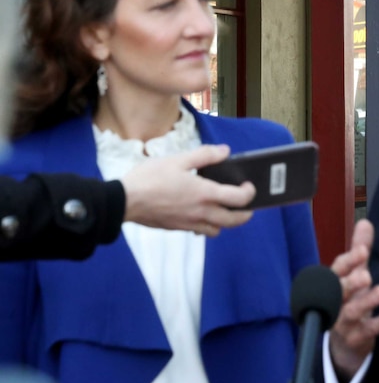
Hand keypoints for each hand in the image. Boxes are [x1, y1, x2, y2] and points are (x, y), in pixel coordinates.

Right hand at [121, 144, 254, 235]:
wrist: (124, 201)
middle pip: (234, 221)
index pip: (239, 199)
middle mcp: (201, 212)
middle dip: (245, 214)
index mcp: (204, 194)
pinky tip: (201, 214)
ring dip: (226, 222)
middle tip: (247, 205)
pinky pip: (200, 231)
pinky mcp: (178, 228)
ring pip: (218, 230)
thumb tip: (225, 151)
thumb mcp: (178, 160)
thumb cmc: (150, 178)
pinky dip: (207, 226)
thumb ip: (205, 155)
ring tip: (224, 209)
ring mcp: (190, 223)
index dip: (249, 193)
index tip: (249, 186)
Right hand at [329, 219, 378, 382]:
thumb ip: (359, 249)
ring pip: (351, 312)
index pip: (337, 270)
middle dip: (351, 283)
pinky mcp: (355, 338)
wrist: (344, 342)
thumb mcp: (354, 274)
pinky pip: (368, 331)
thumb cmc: (350, 299)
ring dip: (366, 302)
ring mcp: (343, 322)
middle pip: (339, 291)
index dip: (348, 261)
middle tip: (365, 275)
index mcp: (335, 283)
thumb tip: (365, 221)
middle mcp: (335, 301)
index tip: (362, 251)